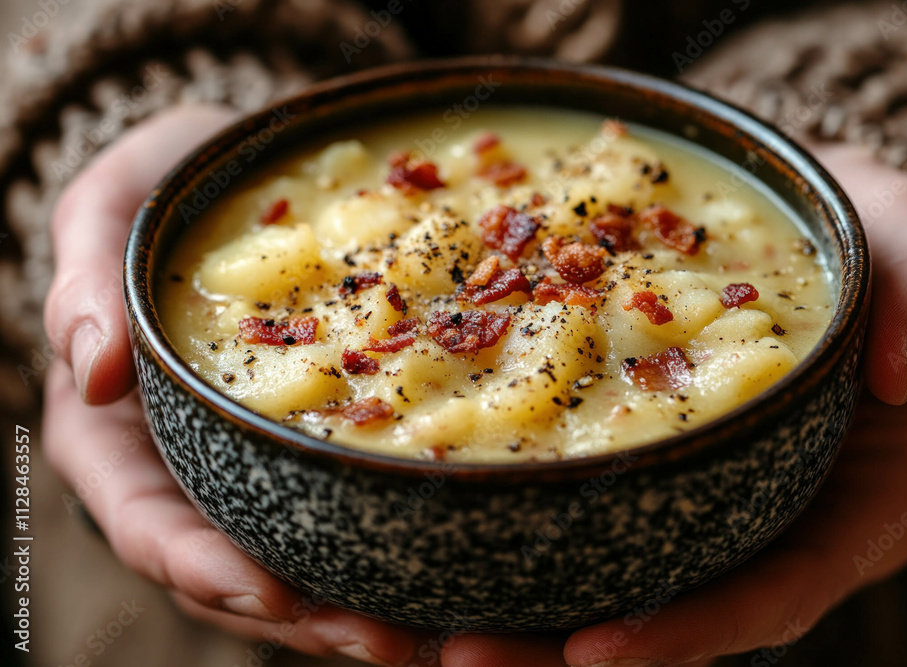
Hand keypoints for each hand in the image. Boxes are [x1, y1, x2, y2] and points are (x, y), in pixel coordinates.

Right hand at [42, 106, 428, 664]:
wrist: (244, 172)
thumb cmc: (166, 186)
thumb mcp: (109, 206)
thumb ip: (84, 282)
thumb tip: (92, 372)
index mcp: (120, 433)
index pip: (148, 523)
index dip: (200, 569)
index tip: (269, 594)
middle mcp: (190, 464)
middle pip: (232, 568)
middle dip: (301, 616)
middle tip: (380, 638)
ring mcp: (256, 458)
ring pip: (298, 555)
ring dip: (356, 602)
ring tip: (431, 628)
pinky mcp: (318, 440)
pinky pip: (348, 502)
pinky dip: (392, 539)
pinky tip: (455, 558)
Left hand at [431, 145, 906, 665]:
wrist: (793, 219)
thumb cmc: (867, 236)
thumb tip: (900, 375)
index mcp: (854, 506)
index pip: (776, 593)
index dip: (690, 633)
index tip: (591, 652)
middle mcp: (774, 519)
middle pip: (676, 610)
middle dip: (569, 648)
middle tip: (463, 654)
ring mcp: (711, 495)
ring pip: (619, 576)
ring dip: (527, 611)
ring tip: (430, 626)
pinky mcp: (653, 459)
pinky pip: (588, 511)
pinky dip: (522, 529)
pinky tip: (443, 522)